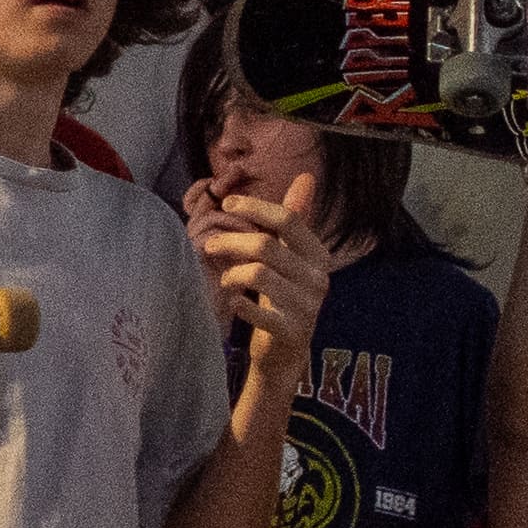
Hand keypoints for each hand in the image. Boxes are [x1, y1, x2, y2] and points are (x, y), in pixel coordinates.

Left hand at [197, 170, 333, 378]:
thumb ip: (294, 220)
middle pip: (267, 245)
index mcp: (318, 255)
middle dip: (231, 241)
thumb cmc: (283, 296)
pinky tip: (233, 302)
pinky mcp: (291, 331)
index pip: (289, 220)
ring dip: (231, 274)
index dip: (256, 208)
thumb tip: (306, 176)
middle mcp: (318, 278)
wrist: (285, 352)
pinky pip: (258, 311)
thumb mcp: (291, 257)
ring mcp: (307, 306)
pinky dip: (239, 304)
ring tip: (224, 279)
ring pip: (258, 274)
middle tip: (209, 246)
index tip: (227, 204)